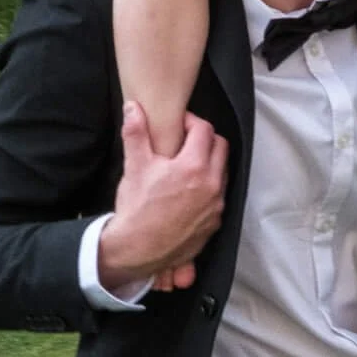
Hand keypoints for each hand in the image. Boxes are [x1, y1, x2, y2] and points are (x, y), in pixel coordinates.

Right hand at [98, 104, 225, 292]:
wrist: (136, 249)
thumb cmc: (136, 208)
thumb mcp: (134, 165)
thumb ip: (136, 132)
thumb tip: (133, 108)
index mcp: (194, 167)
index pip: (205, 130)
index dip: (191, 122)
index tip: (180, 125)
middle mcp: (211, 185)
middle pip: (221, 148)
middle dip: (206, 140)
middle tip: (186, 142)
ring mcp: (216, 206)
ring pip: (223, 172)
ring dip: (210, 163)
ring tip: (188, 166)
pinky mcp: (214, 223)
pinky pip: (219, 197)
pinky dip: (209, 188)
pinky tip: (190, 191)